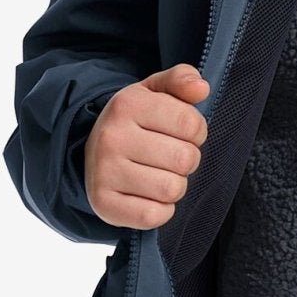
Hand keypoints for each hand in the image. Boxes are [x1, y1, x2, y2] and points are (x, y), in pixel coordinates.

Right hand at [84, 62, 210, 229]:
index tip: (181, 133)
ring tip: (159, 175)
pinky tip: (148, 196)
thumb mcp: (156, 92)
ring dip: (175, 186)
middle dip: (187, 160)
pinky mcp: (104, 204)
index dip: (196, 132)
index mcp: (127, 104)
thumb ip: (182, 80)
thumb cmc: (136, 122)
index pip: (192, 124)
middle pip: (185, 159)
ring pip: (172, 189)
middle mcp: (111, 137)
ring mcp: (104, 172)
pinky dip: (160, 210)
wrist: (94, 152)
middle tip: (169, 157)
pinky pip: (155, 216)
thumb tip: (201, 89)